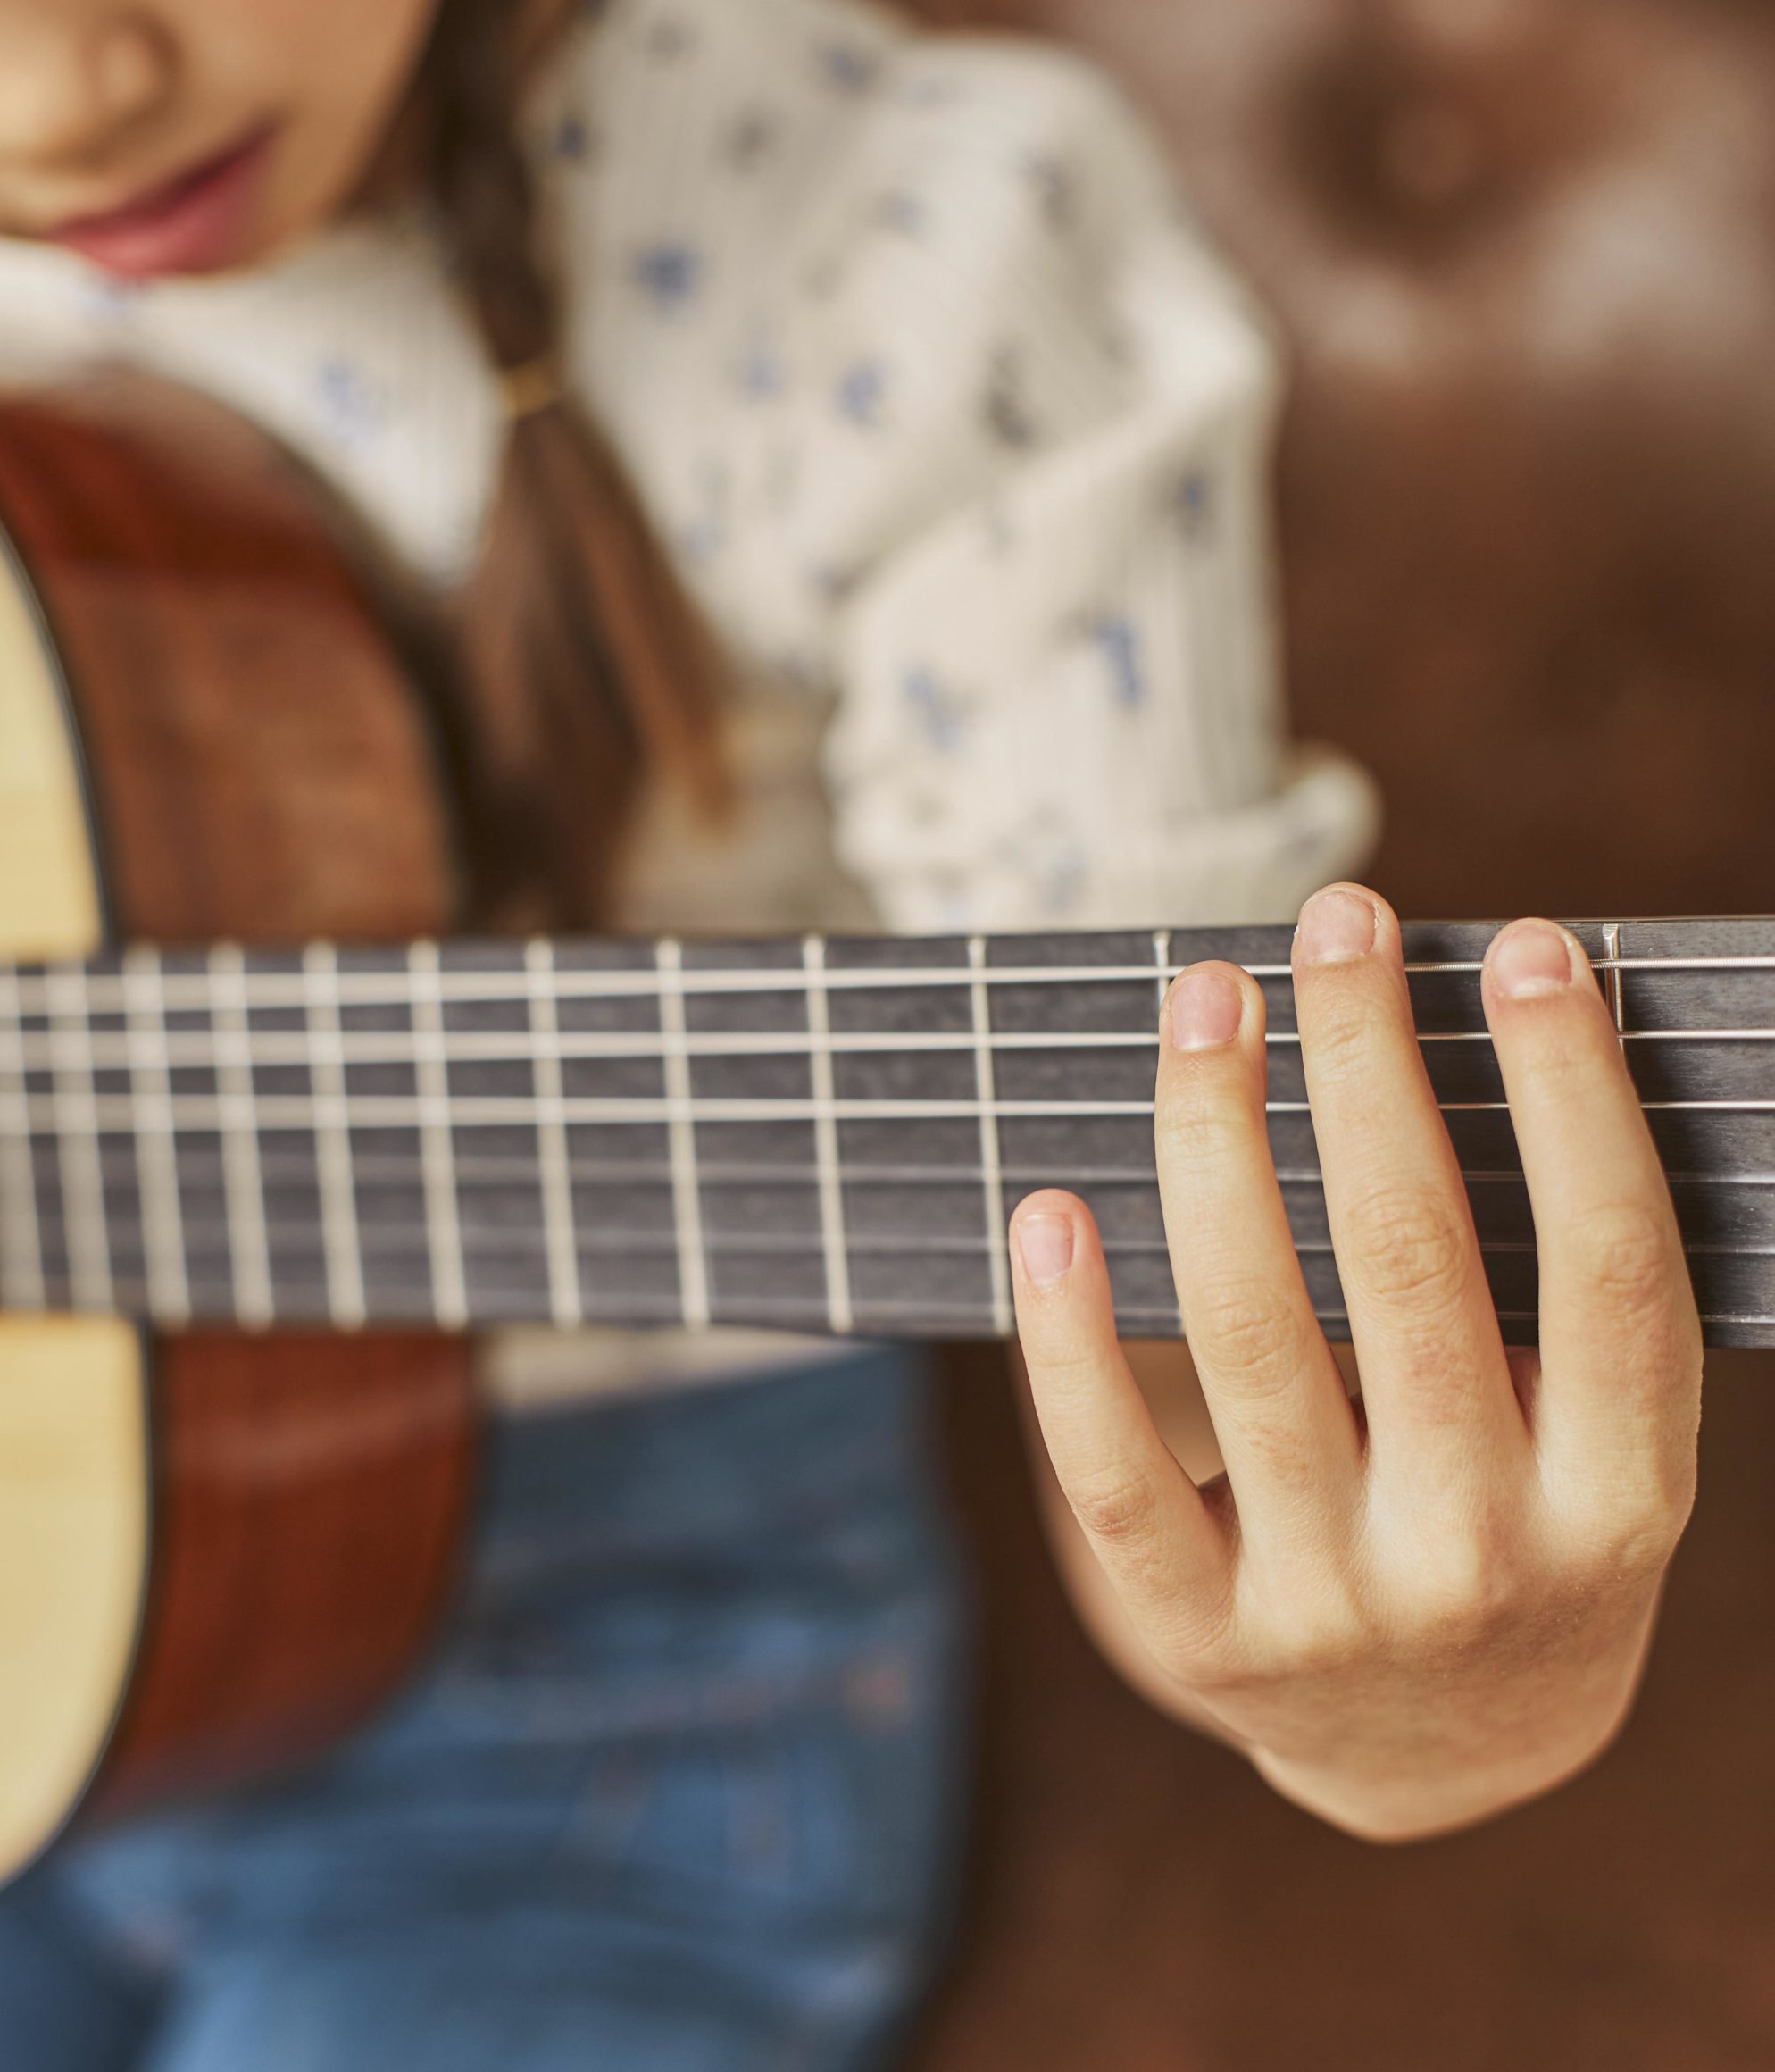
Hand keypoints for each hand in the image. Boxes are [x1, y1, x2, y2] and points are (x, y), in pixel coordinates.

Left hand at [1012, 883, 1702, 1841]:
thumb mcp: (1592, 1435)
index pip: (1609, 1266)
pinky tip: (1052, 1204)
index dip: (1568, 1093)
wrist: (1449, 1754)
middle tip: (1333, 920)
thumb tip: (1452, 1028)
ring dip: (1217, 1135)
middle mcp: (1482, 1555)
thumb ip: (1551, 1285)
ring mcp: (1332, 1606)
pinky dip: (1068, 1335)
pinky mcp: (1200, 1638)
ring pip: (1252, 1329)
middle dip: (1365, 1062)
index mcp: (1620, 1495)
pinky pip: (1111, 1468)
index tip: (1520, 945)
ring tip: (1205, 997)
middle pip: (1412, 1260)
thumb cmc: (1524, 1520)